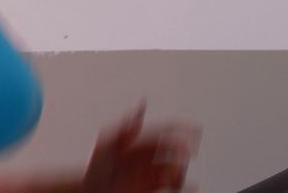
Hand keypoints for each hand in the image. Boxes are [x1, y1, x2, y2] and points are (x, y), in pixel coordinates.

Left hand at [82, 101, 200, 192]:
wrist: (90, 190)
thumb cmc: (96, 166)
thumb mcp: (106, 143)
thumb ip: (125, 126)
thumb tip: (141, 104)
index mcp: (138, 140)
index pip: (164, 129)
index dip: (181, 128)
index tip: (196, 128)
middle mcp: (146, 155)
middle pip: (173, 149)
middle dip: (182, 151)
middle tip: (186, 155)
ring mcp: (149, 171)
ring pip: (175, 167)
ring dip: (181, 170)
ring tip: (176, 177)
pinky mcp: (151, 186)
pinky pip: (173, 184)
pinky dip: (185, 184)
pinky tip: (191, 186)